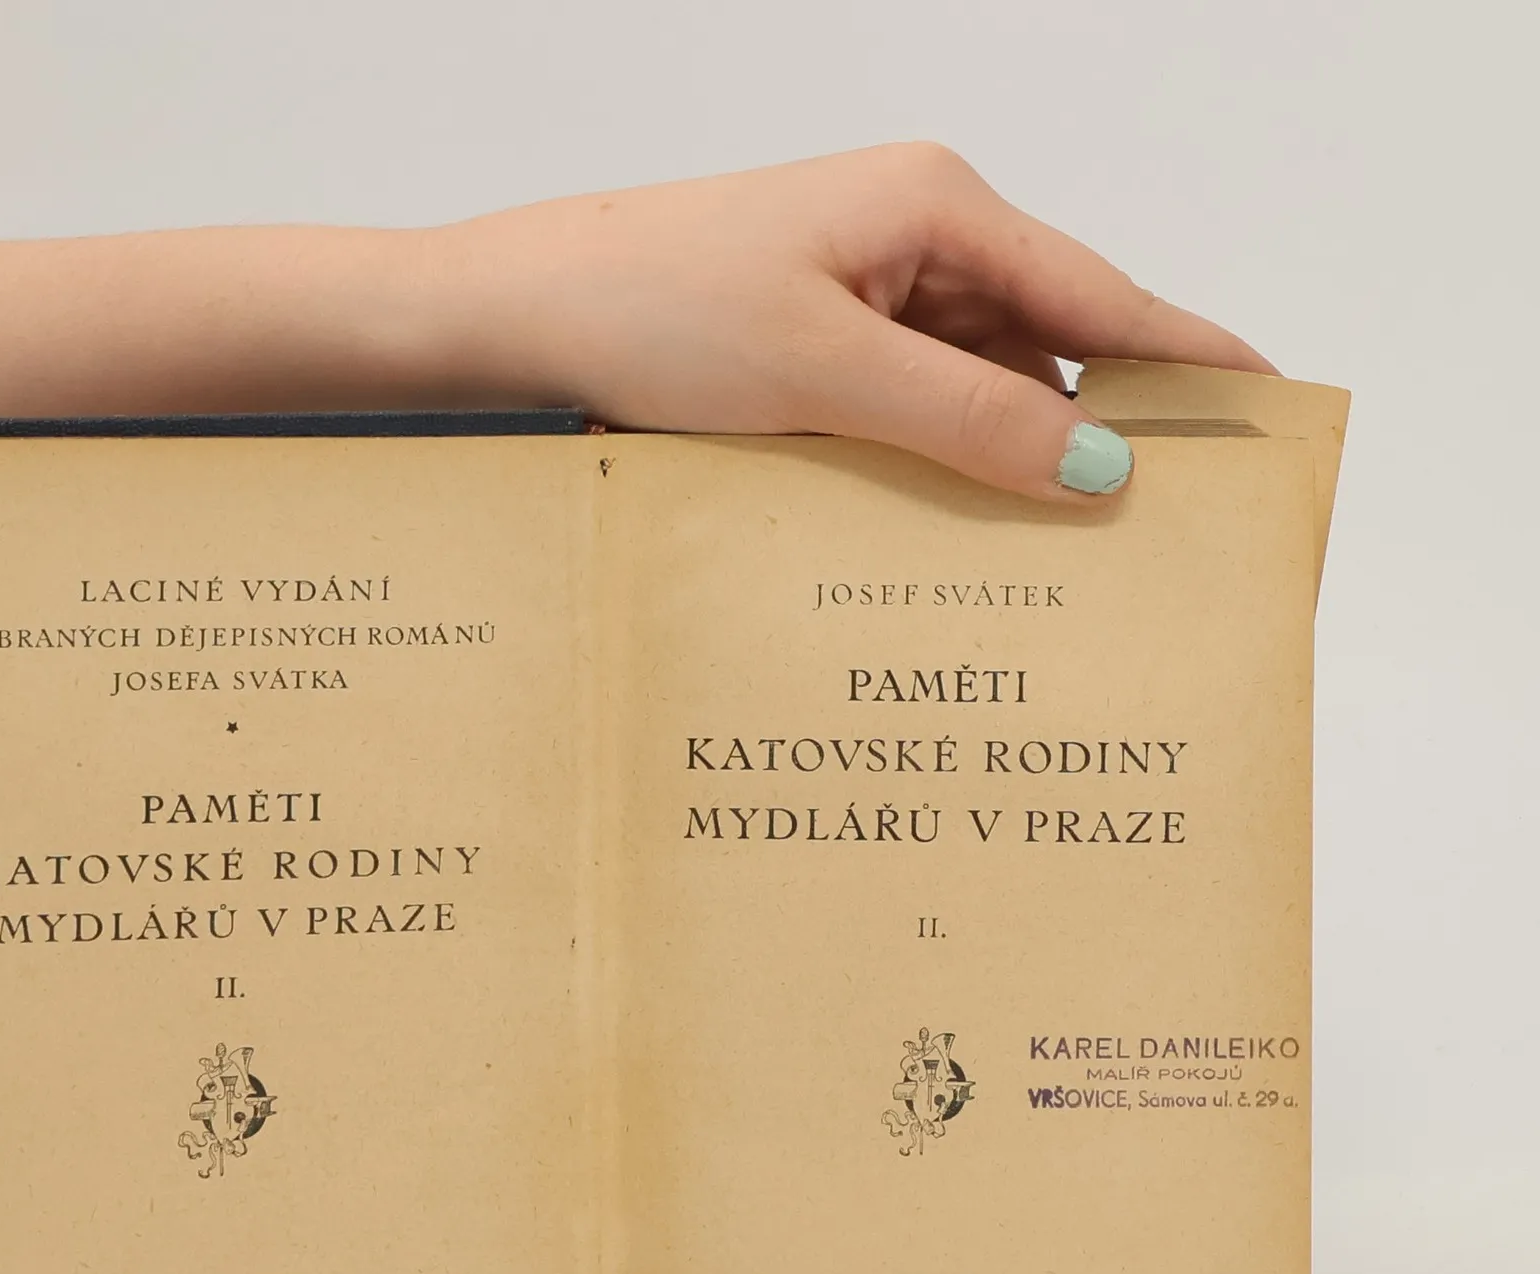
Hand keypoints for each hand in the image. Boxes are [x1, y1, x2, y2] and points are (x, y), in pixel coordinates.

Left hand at [435, 142, 1276, 499]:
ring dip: (1007, 453)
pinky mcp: (818, 336)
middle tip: (1157, 523)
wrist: (525, 314)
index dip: (1184, 357)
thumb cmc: (657, 308)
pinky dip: (940, 453)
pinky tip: (955, 518)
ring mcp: (864, 286)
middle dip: (1095, 426)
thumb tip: (1096, 467)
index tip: (1264, 406)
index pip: (1098, 292)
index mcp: (937, 207)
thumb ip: (967, 416)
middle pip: (1045, 340)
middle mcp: (914, 235)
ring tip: (1056, 549)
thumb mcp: (827, 373)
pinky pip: (914, 398)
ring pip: (978, 379)